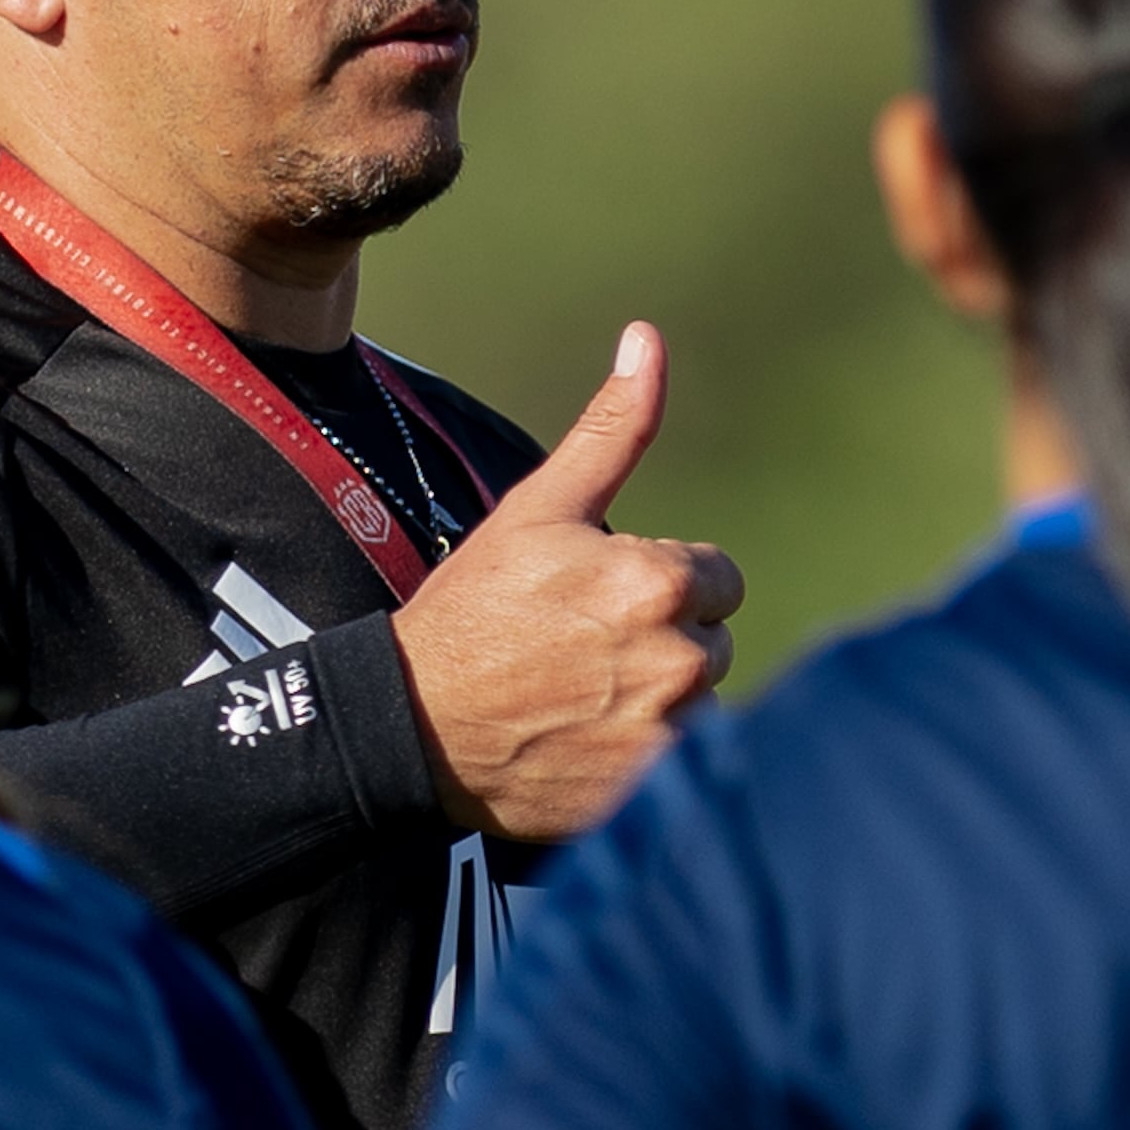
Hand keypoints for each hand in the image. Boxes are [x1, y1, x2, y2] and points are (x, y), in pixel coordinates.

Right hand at [392, 326, 745, 840]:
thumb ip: (612, 429)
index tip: (597, 604)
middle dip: (664, 642)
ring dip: (662, 702)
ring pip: (705, 704)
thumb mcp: (539, 510)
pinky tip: (593, 747)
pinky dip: (651, 757)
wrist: (412, 727)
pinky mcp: (652, 792)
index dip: (660, 586)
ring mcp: (668, 733)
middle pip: (714, 642)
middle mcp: (679, 659)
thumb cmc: (474, 610)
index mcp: (662, 580)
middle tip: (583, 653)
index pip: (717, 579)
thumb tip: (649, 337)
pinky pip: (689, 763)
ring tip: (584, 702)